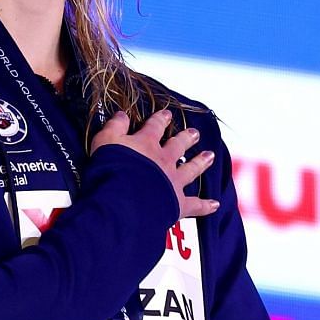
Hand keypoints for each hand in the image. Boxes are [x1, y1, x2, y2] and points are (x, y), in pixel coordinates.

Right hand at [91, 109, 218, 220]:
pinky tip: (214, 204)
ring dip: (201, 162)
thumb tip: (122, 115)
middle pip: (178, 145)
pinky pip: (195, 205)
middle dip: (187, 138)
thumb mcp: (105, 142)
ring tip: (210, 156)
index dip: (160, 119)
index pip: (155, 127)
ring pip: (191, 169)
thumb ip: (115, 127)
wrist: (123, 200)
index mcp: (146, 144)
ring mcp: (172, 181)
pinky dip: (205, 205)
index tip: (167, 114)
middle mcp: (163, 160)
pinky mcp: (177, 204)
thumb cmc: (110, 171)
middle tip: (195, 133)